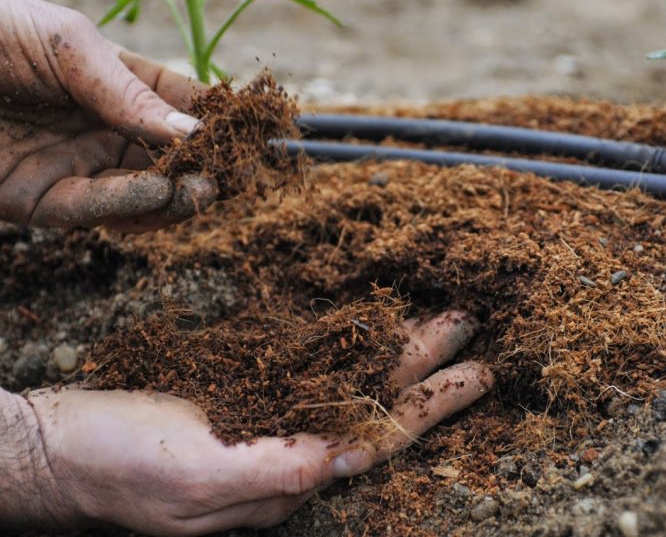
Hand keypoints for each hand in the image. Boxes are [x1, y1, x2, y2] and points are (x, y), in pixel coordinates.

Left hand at [0, 0, 214, 231]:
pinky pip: (95, 211)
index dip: (220, 119)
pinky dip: (131, 207)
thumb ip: (128, 92)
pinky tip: (159, 195)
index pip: (180, 105)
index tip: (258, 132)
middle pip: (169, 159)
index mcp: (112, 83)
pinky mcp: (41, 202)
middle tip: (234, 174)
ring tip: (203, 188)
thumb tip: (195, 131)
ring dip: (176, 195)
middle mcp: (101, 129)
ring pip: (142, 194)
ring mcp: (75, 168)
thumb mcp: (66, 44)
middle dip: (205, 168)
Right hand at [22, 311, 490, 534]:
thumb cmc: (113, 469)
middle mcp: (288, 444)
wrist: (57, 451)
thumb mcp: (191, 478)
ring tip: (435, 316)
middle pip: (375, 400)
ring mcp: (266, 415)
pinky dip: (342, 340)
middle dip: (426, 365)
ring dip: (393, 348)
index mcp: (288, 474)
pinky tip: (363, 323)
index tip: (477, 374)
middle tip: (470, 322)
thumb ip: (271, 470)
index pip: (381, 437)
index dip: (432, 407)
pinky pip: (307, 361)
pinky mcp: (240, 390)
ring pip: (347, 377)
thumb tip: (344, 458)